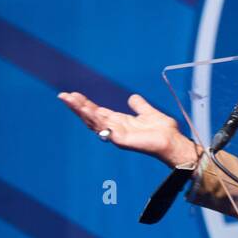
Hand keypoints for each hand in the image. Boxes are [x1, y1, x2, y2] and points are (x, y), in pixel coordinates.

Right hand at [56, 91, 199, 167]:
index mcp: (120, 122)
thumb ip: (140, 106)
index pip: (98, 112)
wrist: (173, 142)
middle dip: (77, 106)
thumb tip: (133, 98)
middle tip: (64, 96)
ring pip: (94, 121)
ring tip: (70, 100)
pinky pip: (105, 128)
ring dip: (81, 111)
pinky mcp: (121, 140)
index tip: (73, 95)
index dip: (85, 104)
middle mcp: (115, 128)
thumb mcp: (148, 113)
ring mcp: (116, 135)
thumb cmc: (163, 131)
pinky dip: (96, 119)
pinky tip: (88, 111)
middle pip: (91, 116)